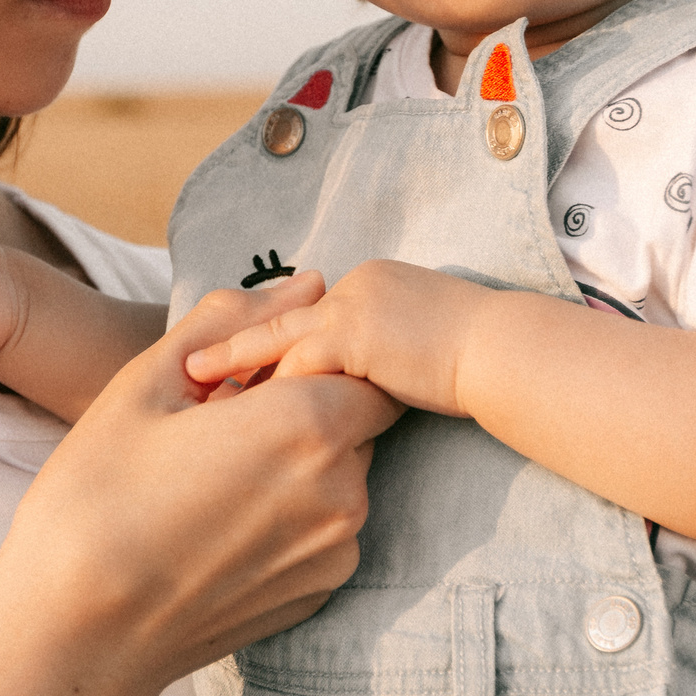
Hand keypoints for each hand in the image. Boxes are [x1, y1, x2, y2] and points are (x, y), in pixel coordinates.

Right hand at [0, 279, 404, 695]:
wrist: (74, 635)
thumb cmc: (94, 500)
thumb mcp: (147, 386)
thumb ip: (235, 323)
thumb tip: (304, 283)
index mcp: (306, 424)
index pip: (359, 363)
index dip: (309, 355)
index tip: (246, 372)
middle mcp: (342, 490)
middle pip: (357, 418)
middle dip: (304, 407)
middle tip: (220, 421)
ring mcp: (335, 551)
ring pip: (341, 474)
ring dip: (296, 461)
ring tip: (209, 475)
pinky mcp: (318, 594)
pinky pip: (324, 529)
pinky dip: (288, 513)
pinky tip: (216, 522)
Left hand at [182, 260, 491, 417]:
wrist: (507, 353)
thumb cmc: (477, 365)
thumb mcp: (419, 353)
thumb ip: (380, 364)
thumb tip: (356, 397)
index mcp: (368, 288)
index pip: (303, 317)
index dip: (261, 345)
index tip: (223, 370)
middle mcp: (353, 286)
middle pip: (278, 319)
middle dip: (231, 348)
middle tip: (187, 373)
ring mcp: (351, 305)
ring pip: (276, 339)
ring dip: (233, 367)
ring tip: (190, 389)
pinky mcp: (352, 332)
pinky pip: (294, 362)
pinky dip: (261, 385)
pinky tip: (229, 409)